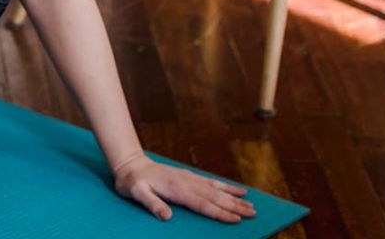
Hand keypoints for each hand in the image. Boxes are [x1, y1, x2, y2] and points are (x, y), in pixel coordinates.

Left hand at [111, 153, 255, 222]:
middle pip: (215, 197)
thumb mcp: (136, 193)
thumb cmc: (132, 182)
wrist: (131, 164)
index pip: (202, 204)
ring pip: (216, 189)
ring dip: (234, 197)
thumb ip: (151, 204)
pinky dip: (225, 187)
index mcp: (177, 189)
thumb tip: (167, 216)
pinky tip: (236, 190)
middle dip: (235, 206)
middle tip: (254, 214)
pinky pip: (211, 182)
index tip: (236, 220)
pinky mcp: (189, 177)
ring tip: (251, 204)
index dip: (220, 213)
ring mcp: (189, 178)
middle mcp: (187, 182)